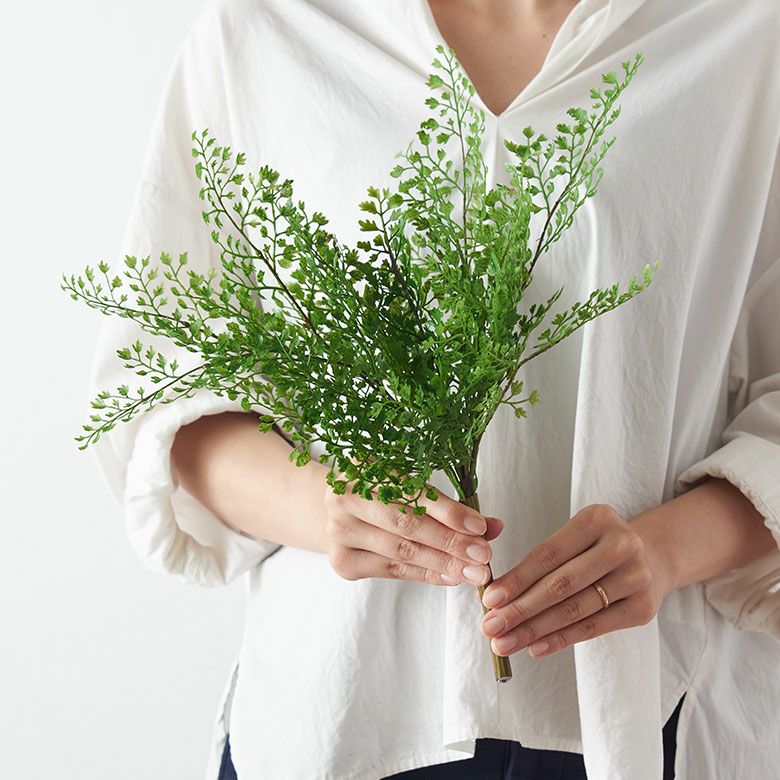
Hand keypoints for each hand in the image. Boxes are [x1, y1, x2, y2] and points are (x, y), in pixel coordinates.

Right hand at [324, 483, 504, 585]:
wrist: (334, 511)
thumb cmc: (381, 495)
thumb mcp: (408, 488)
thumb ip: (448, 506)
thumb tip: (495, 526)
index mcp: (363, 468)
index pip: (413, 494)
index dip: (449, 512)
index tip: (481, 527)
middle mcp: (346, 498)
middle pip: (407, 525)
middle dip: (450, 543)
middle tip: (483, 556)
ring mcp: (340, 532)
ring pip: (401, 551)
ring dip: (443, 563)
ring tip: (473, 571)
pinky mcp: (343, 561)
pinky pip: (393, 571)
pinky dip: (425, 574)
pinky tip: (449, 576)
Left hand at [478, 503, 674, 657]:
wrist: (654, 557)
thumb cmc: (596, 548)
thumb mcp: (574, 538)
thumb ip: (540, 563)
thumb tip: (493, 595)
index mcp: (597, 519)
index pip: (548, 554)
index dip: (517, 578)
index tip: (489, 599)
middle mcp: (621, 545)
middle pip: (561, 584)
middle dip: (520, 609)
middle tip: (490, 627)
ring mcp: (636, 577)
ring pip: (575, 609)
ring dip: (535, 630)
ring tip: (505, 642)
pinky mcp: (643, 608)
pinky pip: (594, 627)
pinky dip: (561, 639)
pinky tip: (535, 648)